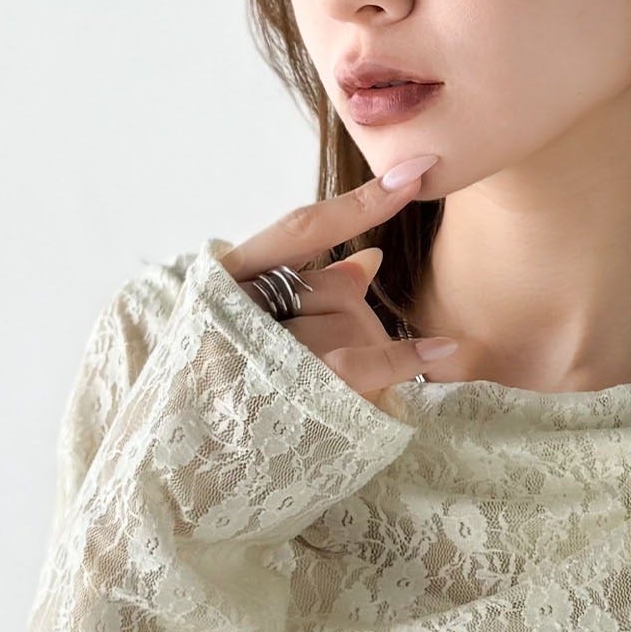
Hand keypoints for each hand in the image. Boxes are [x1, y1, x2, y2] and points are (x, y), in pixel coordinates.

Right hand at [215, 155, 456, 405]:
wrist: (189, 458)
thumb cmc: (231, 390)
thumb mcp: (260, 328)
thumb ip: (313, 291)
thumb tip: (371, 261)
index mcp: (227, 281)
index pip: (301, 228)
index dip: (358, 203)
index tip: (414, 173)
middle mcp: (240, 308)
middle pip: (331, 287)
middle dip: (344, 319)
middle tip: (319, 359)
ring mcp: (267, 349)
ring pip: (346, 323)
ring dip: (355, 353)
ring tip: (329, 385)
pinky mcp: (293, 389)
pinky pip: (359, 362)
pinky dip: (405, 357)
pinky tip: (442, 349)